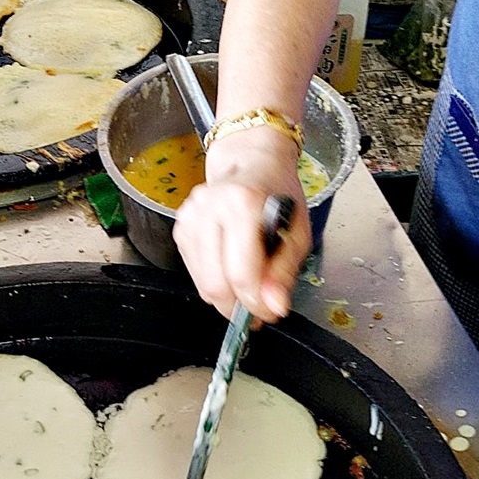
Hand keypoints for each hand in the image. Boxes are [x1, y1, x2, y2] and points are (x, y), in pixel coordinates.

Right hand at [172, 127, 310, 322]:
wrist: (252, 165)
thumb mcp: (297, 233)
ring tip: (246, 292)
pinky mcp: (180, 228)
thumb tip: (274, 306)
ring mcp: (190, 218)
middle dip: (237, 307)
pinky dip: (213, 282)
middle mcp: (210, 208)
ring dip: (225, 299)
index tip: (269, 313)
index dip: (256, 304)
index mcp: (242, 204)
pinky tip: (229, 270)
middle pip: (216, 284)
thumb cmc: (278, 196)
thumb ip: (285, 272)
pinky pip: (195, 273)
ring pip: (202, 284)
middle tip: (255, 312)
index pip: (241, 274)